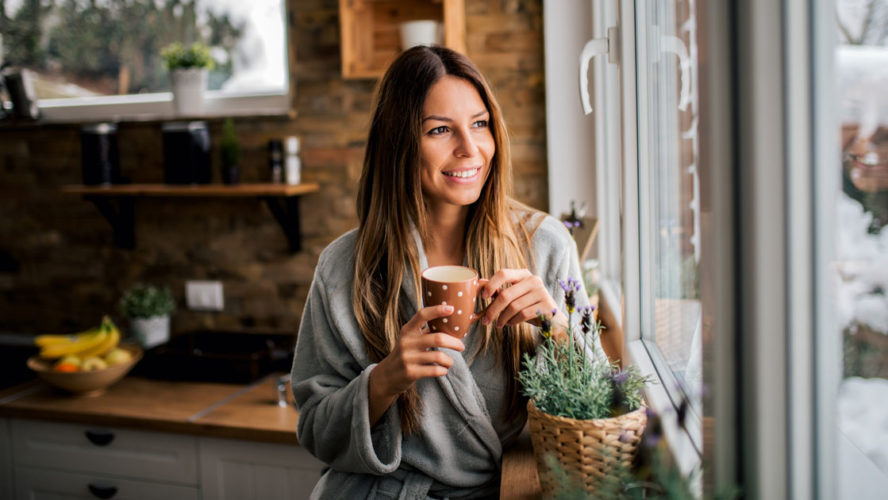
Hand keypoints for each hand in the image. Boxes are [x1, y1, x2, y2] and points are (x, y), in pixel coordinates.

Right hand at [368, 304, 464, 424]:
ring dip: (449, 360)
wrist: (386, 377)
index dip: (437, 310)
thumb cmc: (404, 355)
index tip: (451, 308)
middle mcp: (406, 342)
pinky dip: (443, 370)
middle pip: (438, 338)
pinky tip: (442, 370)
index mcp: (407, 331)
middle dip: (454, 342)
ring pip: (439, 356)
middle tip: (461, 346)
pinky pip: (435, 370)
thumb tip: (449, 322)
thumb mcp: (409, 340)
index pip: (422, 315)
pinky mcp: (411, 372)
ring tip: (449, 362)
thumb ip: (425, 331)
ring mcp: (408, 358)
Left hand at [480, 269, 563, 328]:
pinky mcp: (547, 306)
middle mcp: (534, 280)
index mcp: (524, 274)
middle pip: (506, 294)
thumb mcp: (515, 297)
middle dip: (493, 309)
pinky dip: (513, 321)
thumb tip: (481, 287)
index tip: (483, 296)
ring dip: (502, 318)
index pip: (503, 273)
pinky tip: (510, 324)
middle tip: (485, 321)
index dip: (491, 284)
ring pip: (514, 307)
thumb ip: (501, 292)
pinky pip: (523, 314)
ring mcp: (542, 292)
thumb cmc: (529, 306)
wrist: (553, 320)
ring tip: (499, 324)